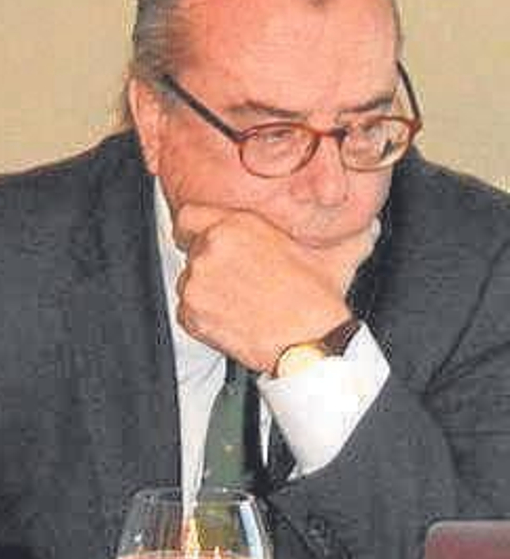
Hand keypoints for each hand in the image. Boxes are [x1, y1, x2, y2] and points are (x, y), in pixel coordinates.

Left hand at [171, 204, 377, 370]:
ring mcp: (197, 281)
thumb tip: (369, 223)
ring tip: (242, 304)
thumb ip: (338, 230)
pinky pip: (189, 312)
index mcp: (235, 225)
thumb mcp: (330, 253)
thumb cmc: (317, 300)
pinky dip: (205, 318)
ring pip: (190, 282)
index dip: (197, 229)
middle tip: (237, 282)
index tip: (204, 239)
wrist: (309, 343)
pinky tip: (235, 321)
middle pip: (192, 251)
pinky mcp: (192, 313)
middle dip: (209, 264)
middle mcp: (211, 248)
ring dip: (208, 292)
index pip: (189, 216)